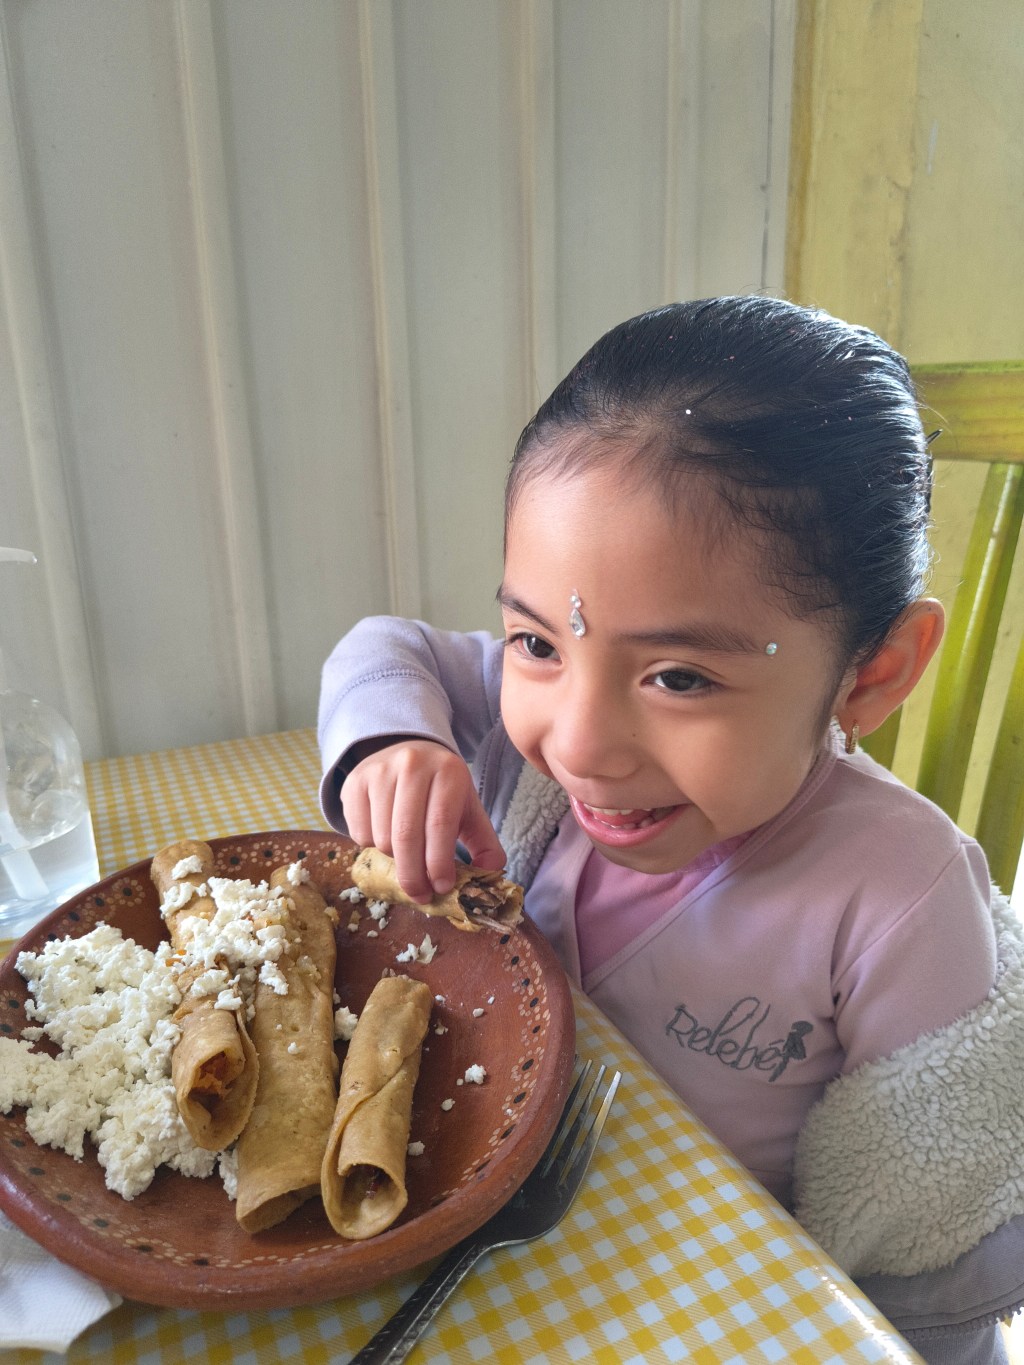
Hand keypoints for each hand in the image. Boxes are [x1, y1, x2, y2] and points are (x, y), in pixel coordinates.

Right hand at [340, 738, 506, 903]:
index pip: (440, 824)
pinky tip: (385, 837)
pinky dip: (371, 848)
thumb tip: (490, 874)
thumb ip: (485, 844)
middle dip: (414, 876)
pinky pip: (359, 832)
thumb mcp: (469, 811)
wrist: (410, 753)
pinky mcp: (354, 781)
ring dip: (394, 861)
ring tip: (407, 858)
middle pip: (406, 835)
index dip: (439, 863)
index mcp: (448, 771)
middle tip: (421, 895)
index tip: (442, 888)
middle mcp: (412, 765)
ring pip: (381, 838)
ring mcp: (379, 771)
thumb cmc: (442, 791)